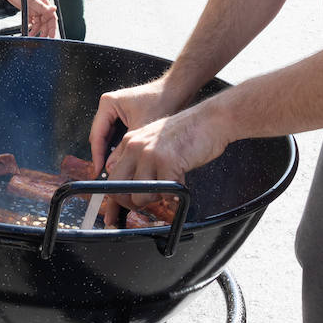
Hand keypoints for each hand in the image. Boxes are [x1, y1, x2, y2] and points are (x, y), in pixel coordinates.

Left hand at [3, 0, 56, 36]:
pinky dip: (31, 28)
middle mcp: (41, 7)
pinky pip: (32, 22)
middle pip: (46, 22)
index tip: (52, 36)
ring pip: (39, 24)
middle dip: (44, 32)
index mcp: (44, 3)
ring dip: (36, 31)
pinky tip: (28, 31)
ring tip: (31, 37)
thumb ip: (41, 5)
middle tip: (41, 40)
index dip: (53, 28)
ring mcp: (34, 10)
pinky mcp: (28, 11)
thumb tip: (53, 9)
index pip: (52, 18)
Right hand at [89, 78, 174, 172]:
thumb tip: (111, 167)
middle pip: (100, 136)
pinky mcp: (125, 116)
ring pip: (109, 137)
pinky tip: (125, 157)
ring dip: (112, 151)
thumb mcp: (140, 129)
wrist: (176, 91)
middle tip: (107, 172)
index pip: (97, 134)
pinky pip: (117, 135)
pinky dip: (120, 146)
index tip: (98, 170)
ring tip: (117, 167)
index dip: (97, 155)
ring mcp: (116, 111)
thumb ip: (123, 150)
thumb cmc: (161, 101)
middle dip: (104, 154)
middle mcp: (109, 106)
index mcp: (108, 103)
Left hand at [104, 107, 230, 213]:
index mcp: (130, 141)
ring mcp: (149, 154)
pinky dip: (174, 195)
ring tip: (168, 188)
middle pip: (117, 187)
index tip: (127, 201)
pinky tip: (181, 181)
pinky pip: (164, 194)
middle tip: (146, 203)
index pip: (112, 174)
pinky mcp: (167, 162)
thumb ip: (140, 159)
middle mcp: (135, 147)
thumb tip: (131, 185)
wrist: (209, 119)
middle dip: (129, 202)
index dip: (117, 192)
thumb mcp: (154, 140)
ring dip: (155, 199)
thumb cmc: (187, 131)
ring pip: (139, 196)